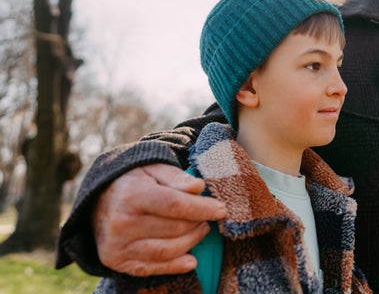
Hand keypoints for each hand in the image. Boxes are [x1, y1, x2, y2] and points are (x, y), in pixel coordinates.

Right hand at [93, 163, 226, 276]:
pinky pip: (152, 268)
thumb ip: (176, 177)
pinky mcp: (116, 261)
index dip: (201, 208)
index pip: (174, 205)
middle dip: (198, 223)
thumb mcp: (153, 168)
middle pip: (173, 228)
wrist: (98, 199)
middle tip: (209, 218)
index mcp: (131, 195)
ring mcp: (117, 245)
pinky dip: (175, 266)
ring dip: (191, 242)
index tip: (221, 209)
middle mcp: (121, 223)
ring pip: (166, 251)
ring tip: (201, 230)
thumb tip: (199, 187)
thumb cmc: (134, 181)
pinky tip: (191, 259)